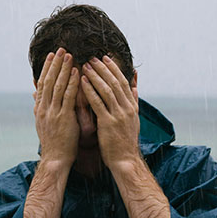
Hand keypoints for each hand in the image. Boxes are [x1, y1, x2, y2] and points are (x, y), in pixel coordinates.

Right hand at [34, 47, 80, 169]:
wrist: (55, 159)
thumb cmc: (53, 143)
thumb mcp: (42, 123)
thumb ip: (39, 107)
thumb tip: (35, 95)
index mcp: (39, 109)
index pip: (42, 83)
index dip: (47, 68)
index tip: (51, 55)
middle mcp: (44, 108)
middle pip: (49, 81)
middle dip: (55, 64)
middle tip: (61, 49)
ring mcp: (53, 112)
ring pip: (58, 86)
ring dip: (64, 69)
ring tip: (69, 55)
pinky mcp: (63, 118)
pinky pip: (68, 97)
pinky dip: (72, 83)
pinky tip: (77, 73)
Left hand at [80, 55, 140, 170]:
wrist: (125, 160)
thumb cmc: (125, 141)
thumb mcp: (134, 118)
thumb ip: (133, 99)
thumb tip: (135, 81)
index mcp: (132, 106)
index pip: (123, 82)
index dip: (114, 68)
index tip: (105, 57)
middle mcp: (127, 108)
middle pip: (115, 82)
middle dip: (103, 68)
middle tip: (92, 57)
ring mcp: (118, 115)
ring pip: (107, 90)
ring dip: (95, 76)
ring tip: (85, 65)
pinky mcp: (108, 124)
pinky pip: (98, 103)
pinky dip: (90, 90)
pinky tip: (81, 82)